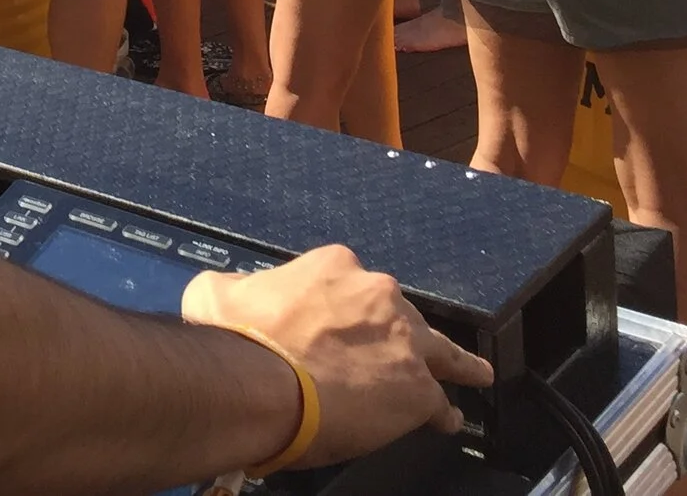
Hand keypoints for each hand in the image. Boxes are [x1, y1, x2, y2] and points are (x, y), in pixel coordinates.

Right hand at [184, 245, 491, 466]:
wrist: (260, 384)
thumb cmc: (235, 337)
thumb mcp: (216, 291)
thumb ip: (238, 286)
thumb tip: (236, 292)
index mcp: (334, 265)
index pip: (350, 282)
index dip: (343, 309)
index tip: (334, 329)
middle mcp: (377, 293)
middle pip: (396, 313)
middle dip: (390, 335)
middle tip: (375, 362)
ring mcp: (405, 341)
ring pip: (439, 350)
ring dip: (450, 363)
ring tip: (470, 374)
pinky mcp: (417, 389)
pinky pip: (438, 400)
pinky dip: (440, 411)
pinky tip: (445, 420)